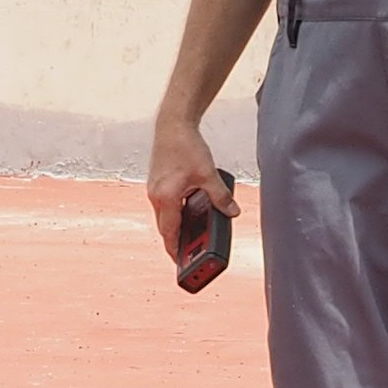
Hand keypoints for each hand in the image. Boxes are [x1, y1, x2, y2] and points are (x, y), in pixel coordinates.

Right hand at [146, 114, 237, 272]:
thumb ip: (221, 197)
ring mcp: (155, 189)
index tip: (182, 262)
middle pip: (166, 228)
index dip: (176, 250)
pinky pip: (165, 205)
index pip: (170, 233)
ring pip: (165, 217)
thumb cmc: (185, 146)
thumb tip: (232, 212)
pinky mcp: (157, 183)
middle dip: (176, 241)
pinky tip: (187, 210)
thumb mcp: (208, 174)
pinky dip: (174, 213)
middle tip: (188, 253)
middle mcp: (156, 196)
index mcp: (166, 198)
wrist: (172, 125)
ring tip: (191, 234)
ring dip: (176, 226)